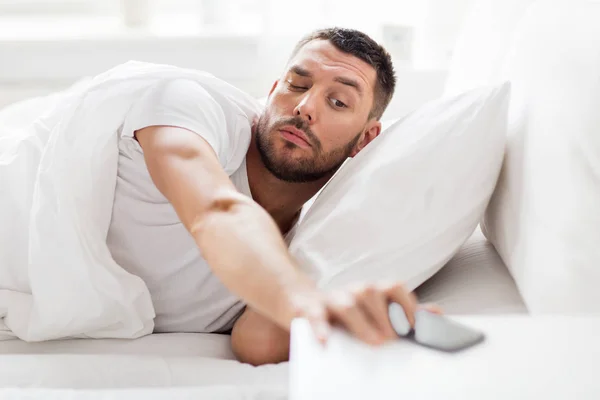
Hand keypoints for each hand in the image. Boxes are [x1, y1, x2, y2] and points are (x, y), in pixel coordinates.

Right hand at [288, 282, 441, 344]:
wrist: (298, 300)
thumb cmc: (343, 310)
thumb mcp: (374, 310)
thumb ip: (403, 312)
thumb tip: (436, 312)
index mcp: (371, 290)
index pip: (393, 287)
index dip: (407, 304)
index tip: (416, 326)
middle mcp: (352, 291)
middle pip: (371, 292)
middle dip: (386, 316)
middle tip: (395, 340)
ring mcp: (331, 299)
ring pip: (348, 303)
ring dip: (363, 323)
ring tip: (375, 343)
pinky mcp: (308, 310)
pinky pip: (315, 318)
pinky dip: (321, 329)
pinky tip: (326, 342)